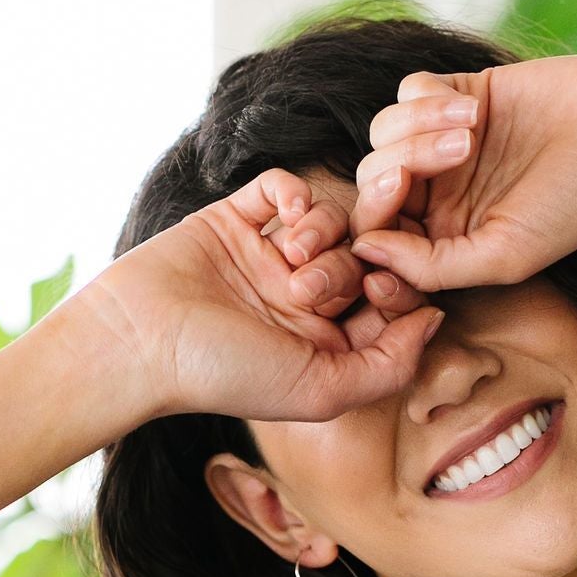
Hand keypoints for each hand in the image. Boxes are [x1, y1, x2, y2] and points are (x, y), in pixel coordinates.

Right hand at [94, 169, 441, 421]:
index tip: (381, 288)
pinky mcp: (234, 218)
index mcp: (326, 341)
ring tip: (287, 256)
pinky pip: (282, 186)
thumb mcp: (322, 390)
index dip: (397, 285)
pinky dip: (291, 193)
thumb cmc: (225, 375)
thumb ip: (389, 364)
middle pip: (363, 255)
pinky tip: (283, 216)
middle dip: (349, 264)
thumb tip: (436, 318)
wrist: (140, 340)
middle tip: (310, 288)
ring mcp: (268, 255)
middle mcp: (302, 298)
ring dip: (322, 230)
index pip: (389, 299)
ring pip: (330, 218)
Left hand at [349, 56, 576, 289]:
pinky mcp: (461, 94)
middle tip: (458, 153)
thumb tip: (366, 251)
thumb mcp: (505, 256)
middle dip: (401, 164)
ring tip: (474, 131)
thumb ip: (431, 266)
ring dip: (419, 127)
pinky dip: (431, 97)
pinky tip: (477, 108)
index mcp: (443, 240)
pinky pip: (409, 91)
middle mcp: (438, 195)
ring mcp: (445, 143)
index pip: (376, 234)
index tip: (400, 195)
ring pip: (385, 133)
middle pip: (373, 180)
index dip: (371, 216)